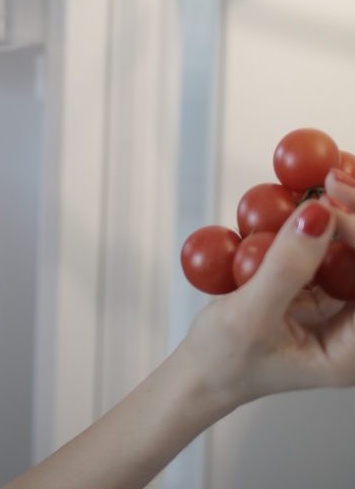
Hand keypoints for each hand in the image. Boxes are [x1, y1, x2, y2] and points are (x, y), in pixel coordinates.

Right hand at [180, 194, 354, 411]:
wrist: (203, 370)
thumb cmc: (225, 359)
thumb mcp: (251, 314)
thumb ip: (285, 267)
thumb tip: (317, 217)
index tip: (328, 201)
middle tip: (333, 175)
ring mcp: (338, 301)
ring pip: (351, 245)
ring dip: (340, 208)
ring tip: (323, 174)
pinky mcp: (317, 283)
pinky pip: (327, 244)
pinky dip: (316, 216)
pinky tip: (303, 192)